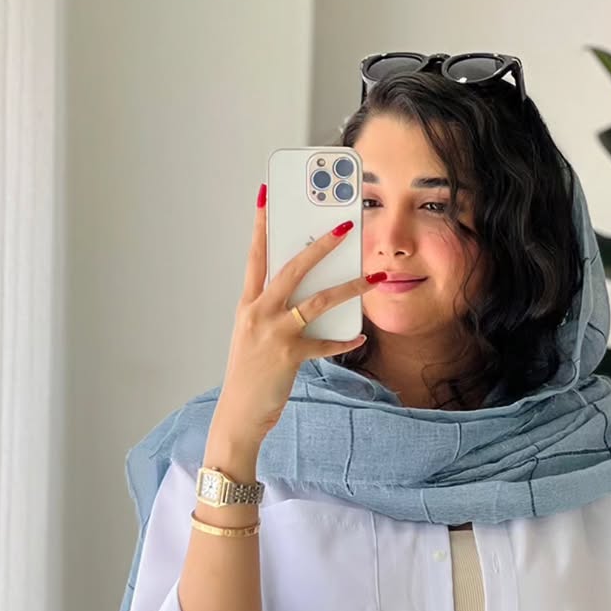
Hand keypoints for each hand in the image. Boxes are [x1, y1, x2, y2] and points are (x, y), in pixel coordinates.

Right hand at [214, 184, 384, 443]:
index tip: (266, 196)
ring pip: (318, 300)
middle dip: (321, 245)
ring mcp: (273, 333)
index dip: (260, 225)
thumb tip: (307, 294)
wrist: (238, 414)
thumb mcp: (253, 337)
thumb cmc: (248, 376)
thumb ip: (273, 312)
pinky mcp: (289, 355)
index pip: (255, 256)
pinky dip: (344, 340)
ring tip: (373, 277)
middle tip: (345, 226)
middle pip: (293, 268)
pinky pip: (325, 343)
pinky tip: (359, 336)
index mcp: (247, 305)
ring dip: (349, 286)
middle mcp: (258, 313)